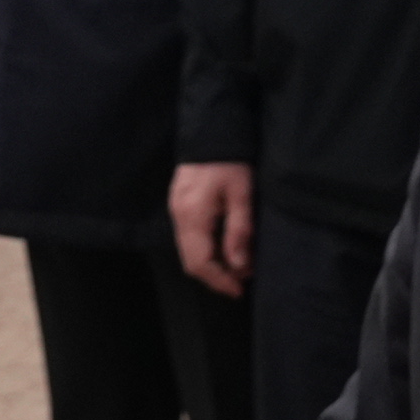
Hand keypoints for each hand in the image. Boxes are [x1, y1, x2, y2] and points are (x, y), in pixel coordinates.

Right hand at [169, 160, 256, 297]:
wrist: (213, 129)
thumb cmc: (231, 161)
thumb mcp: (242, 194)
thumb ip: (239, 231)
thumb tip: (239, 266)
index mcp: (193, 216)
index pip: (200, 262)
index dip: (220, 280)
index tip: (239, 290)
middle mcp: (179, 216)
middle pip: (191, 261)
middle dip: (215, 276)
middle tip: (241, 281)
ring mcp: (176, 210)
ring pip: (189, 251)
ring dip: (212, 263)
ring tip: (239, 266)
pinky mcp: (180, 204)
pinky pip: (189, 238)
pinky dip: (206, 249)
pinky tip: (225, 247)